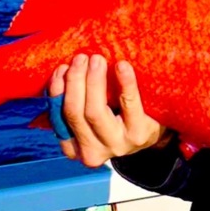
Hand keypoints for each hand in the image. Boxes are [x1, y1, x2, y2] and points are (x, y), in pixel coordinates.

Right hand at [49, 55, 169, 165]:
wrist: (152, 133)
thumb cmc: (115, 119)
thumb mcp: (90, 119)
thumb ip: (72, 104)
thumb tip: (57, 76)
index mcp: (74, 148)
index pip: (57, 118)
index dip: (56, 91)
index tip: (61, 68)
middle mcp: (91, 152)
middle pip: (74, 113)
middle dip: (74, 81)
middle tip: (81, 58)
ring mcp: (116, 145)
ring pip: (95, 111)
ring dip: (93, 81)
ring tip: (97, 59)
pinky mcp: (138, 134)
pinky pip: (129, 104)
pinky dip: (124, 83)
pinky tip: (122, 66)